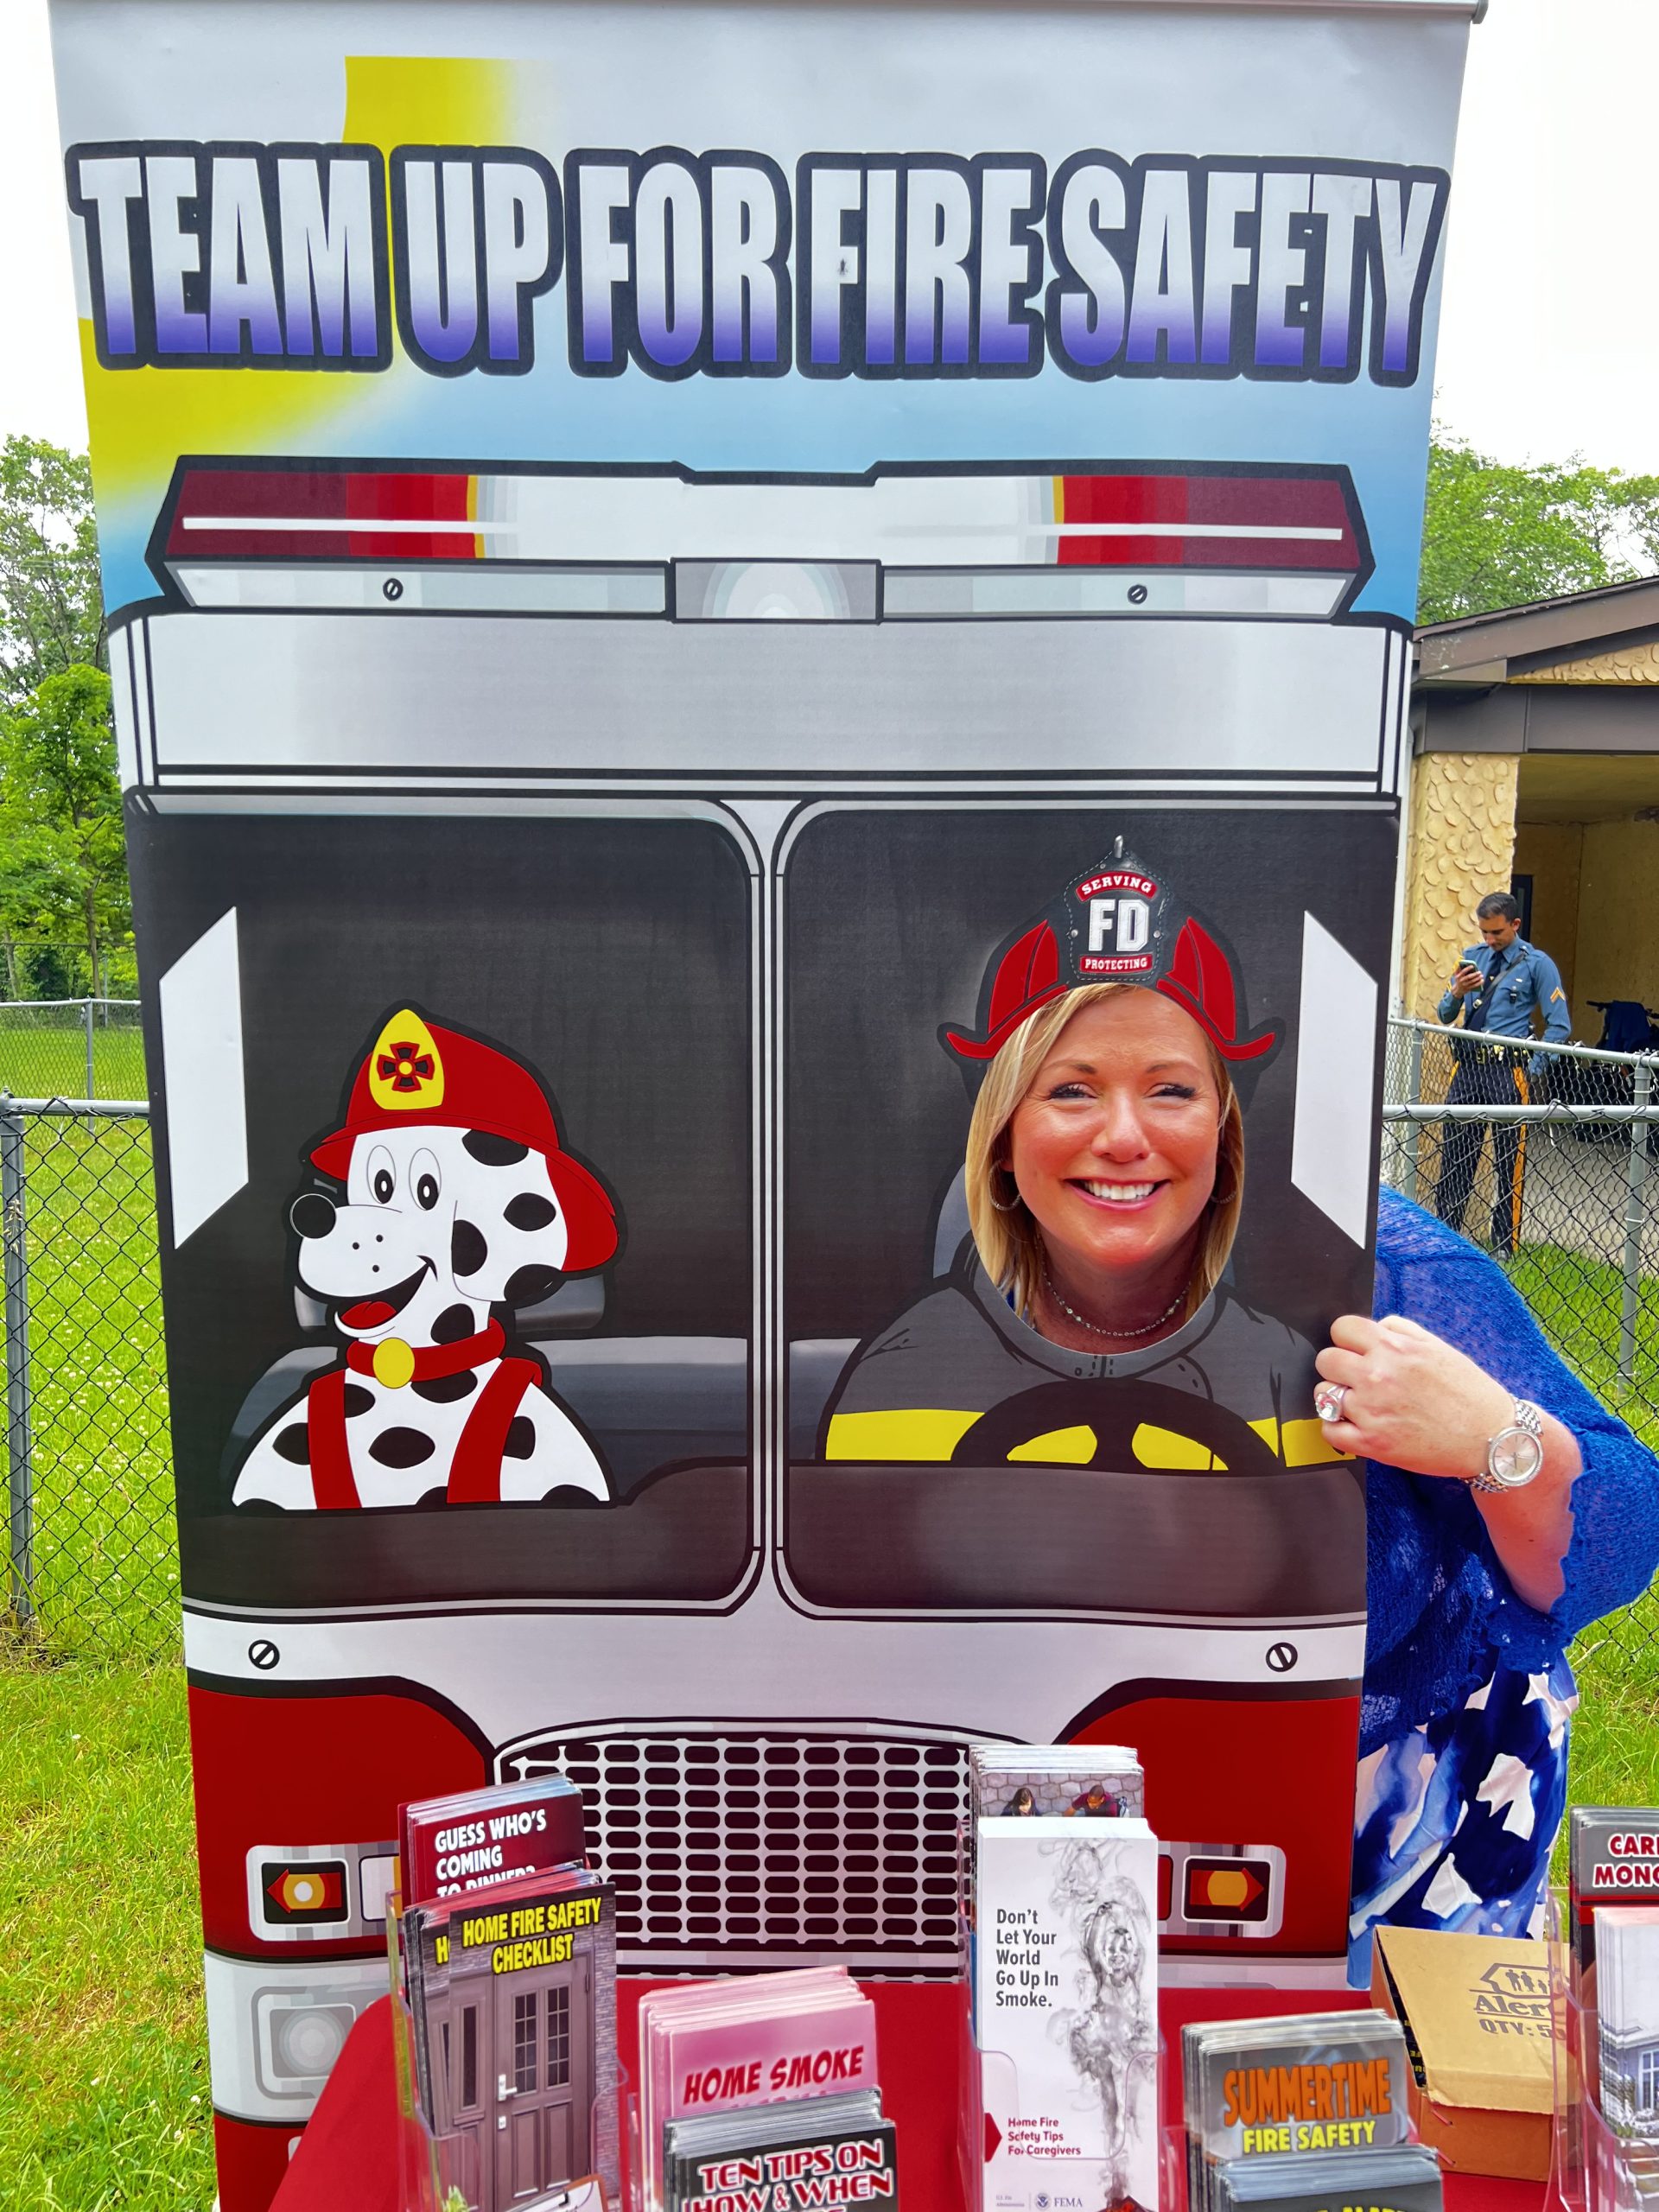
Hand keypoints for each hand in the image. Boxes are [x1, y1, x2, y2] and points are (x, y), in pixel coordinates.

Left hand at [1314, 1313, 1513, 1480]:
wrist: (1490, 1438)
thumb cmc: (1468, 1392)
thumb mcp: (1438, 1347)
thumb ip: (1401, 1330)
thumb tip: (1374, 1327)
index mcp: (1394, 1348)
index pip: (1341, 1328)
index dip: (1348, 1339)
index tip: (1357, 1350)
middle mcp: (1377, 1376)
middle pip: (1326, 1360)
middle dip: (1340, 1367)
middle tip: (1358, 1378)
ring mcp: (1371, 1411)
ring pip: (1324, 1394)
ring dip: (1338, 1398)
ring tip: (1360, 1404)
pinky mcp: (1371, 1443)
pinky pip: (1329, 1431)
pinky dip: (1337, 1429)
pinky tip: (1355, 1426)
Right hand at [1450, 963, 1481, 998]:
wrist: (1458, 990)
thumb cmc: (1458, 980)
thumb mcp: (1456, 975)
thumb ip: (1458, 969)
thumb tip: (1461, 963)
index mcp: (1458, 976)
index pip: (1463, 972)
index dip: (1467, 968)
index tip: (1472, 966)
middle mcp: (1461, 981)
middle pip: (1469, 977)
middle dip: (1475, 974)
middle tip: (1480, 972)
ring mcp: (1465, 985)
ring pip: (1472, 981)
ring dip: (1478, 978)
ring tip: (1481, 975)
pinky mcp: (1469, 988)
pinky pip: (1475, 985)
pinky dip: (1479, 983)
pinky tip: (1482, 980)